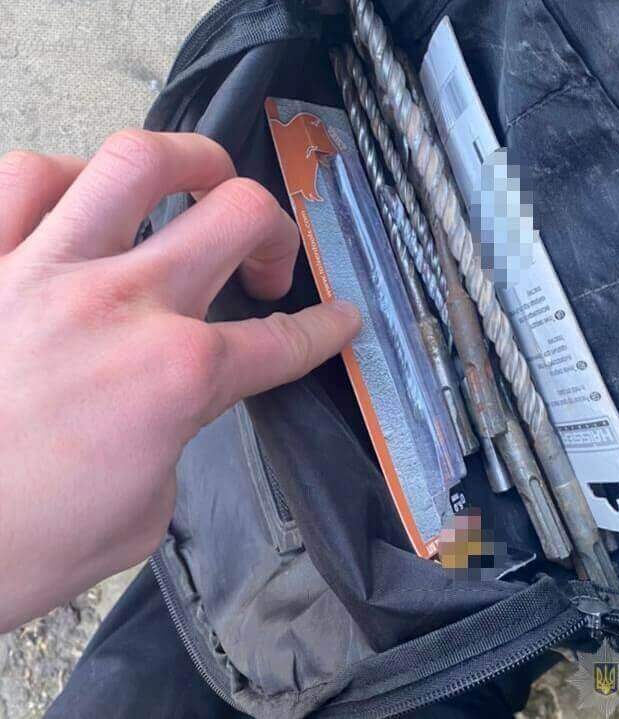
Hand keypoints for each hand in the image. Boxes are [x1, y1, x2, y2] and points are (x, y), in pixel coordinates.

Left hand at [0, 131, 360, 630]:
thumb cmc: (20, 544)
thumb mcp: (145, 513)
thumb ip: (178, 436)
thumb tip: (176, 406)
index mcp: (177, 376)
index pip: (283, 341)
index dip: (325, 330)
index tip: (338, 320)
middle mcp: (123, 304)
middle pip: (238, 215)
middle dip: (275, 232)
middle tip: (264, 265)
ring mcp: (45, 270)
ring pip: (137, 162)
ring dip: (189, 161)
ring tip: (197, 180)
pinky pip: (26, 178)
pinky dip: (68, 177)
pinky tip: (82, 200)